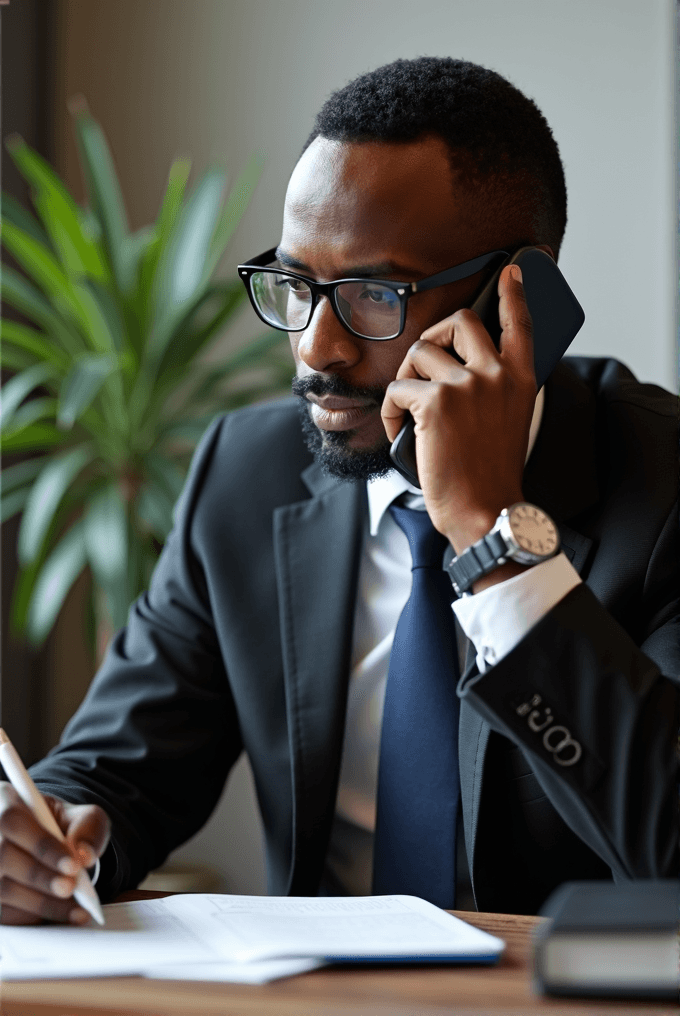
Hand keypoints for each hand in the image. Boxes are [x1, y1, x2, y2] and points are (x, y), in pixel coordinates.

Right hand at [0, 781, 110, 923]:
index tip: (74, 865)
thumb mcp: (80, 816)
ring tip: (74, 908)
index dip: (42, 845)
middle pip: (3, 856)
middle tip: (71, 888)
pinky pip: (3, 913)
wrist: (47, 844)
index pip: (12, 821)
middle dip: (42, 877)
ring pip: (1, 889)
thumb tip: (84, 855)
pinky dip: (31, 917)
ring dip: (40, 903)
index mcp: (4, 801)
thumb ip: (88, 827)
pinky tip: (56, 915)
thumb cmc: (60, 827)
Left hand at [381, 264, 536, 557]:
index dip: (514, 294)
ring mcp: (466, 385)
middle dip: (434, 336)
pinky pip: (397, 388)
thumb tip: (466, 371)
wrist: (484, 510)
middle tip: (424, 366)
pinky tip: (401, 433)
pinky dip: (390, 411)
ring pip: (419, 353)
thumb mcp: (509, 422)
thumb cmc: (490, 474)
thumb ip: (496, 389)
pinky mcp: (434, 401)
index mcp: (520, 380)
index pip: (521, 324)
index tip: (510, 271)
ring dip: (406, 380)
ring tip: (409, 413)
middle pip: (460, 322)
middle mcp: (496, 374)